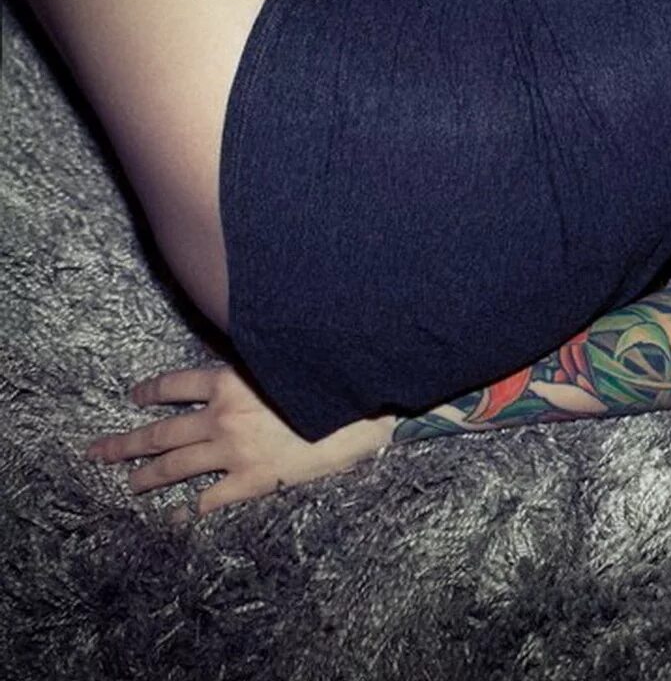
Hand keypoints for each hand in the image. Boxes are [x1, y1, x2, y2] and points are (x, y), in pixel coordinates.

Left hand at [84, 364, 397, 523]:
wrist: (363, 412)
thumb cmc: (331, 381)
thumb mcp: (288, 361)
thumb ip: (259, 366)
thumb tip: (245, 366)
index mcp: (232, 381)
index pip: (176, 384)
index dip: (151, 391)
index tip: (134, 397)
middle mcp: (223, 416)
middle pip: (161, 431)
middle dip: (127, 443)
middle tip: (98, 452)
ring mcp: (234, 451)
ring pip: (175, 465)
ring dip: (147, 476)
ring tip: (129, 482)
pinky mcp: (252, 480)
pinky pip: (208, 499)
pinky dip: (185, 510)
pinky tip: (171, 517)